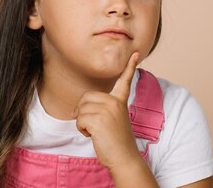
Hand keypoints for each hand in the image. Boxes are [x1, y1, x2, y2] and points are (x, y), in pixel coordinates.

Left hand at [73, 52, 141, 169]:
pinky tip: (94, 136)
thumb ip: (101, 108)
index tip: (135, 54)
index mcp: (120, 101)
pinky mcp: (99, 119)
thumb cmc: (116, 142)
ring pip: (80, 109)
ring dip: (83, 123)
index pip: (125, 81)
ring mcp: (107, 110)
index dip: (130, 67)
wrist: (124, 158)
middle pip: (86, 97)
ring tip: (97, 132)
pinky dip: (82, 129)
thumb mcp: (112, 120)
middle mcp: (115, 102)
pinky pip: (79, 119)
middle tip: (95, 126)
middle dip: (84, 112)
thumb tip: (77, 109)